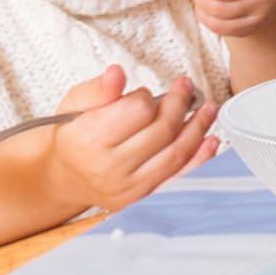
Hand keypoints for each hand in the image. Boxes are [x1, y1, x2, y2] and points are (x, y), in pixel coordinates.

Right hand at [47, 64, 218, 213]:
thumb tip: (116, 73)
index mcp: (89, 139)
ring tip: (207, 108)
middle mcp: (108, 169)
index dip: (147, 96)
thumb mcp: (76, 103)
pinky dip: (199, 160)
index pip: (138, 110)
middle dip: (180, 103)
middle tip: (187, 87)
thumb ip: (99, 88)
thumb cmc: (74, 135)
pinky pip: (178, 180)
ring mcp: (127, 189)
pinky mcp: (141, 200)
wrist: (65, 176)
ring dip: (198, 128)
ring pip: (175, 154)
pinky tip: (210, 141)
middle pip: (162, 130)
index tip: (147, 93)